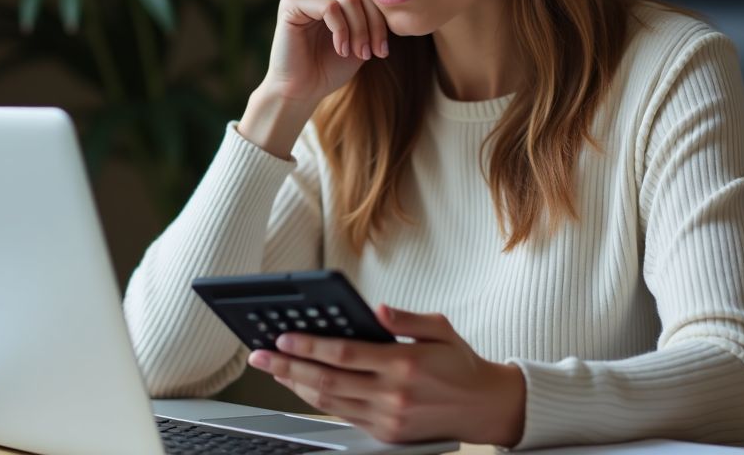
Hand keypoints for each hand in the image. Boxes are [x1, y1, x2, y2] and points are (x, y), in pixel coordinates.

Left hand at [247, 305, 525, 445]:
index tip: (283, 338)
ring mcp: (386, 418)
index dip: (310, 347)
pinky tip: (300, 385)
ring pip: (328, 401)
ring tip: (272, 369)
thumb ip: (406, 317)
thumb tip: (376, 310)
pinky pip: (341, 414)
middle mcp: (392, 394)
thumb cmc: (459, 363)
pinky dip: (316, 400)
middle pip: (327, 381)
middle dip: (287, 367)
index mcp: (404, 363)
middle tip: (259, 355)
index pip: (345, 354)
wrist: (483, 407)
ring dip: (294, 385)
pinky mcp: (385, 434)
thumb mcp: (440, 328)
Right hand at [261, 0, 389, 107]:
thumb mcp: (362, 37)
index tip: (383, 49)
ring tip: (359, 53)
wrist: (302, 90)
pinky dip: (341, 31)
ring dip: (359, 29)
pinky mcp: (290, 3)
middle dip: (373, 23)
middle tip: (374, 52)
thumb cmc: (331, 66)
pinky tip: (340, 50)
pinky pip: (329, 7)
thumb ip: (374, 15)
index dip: (381, 16)